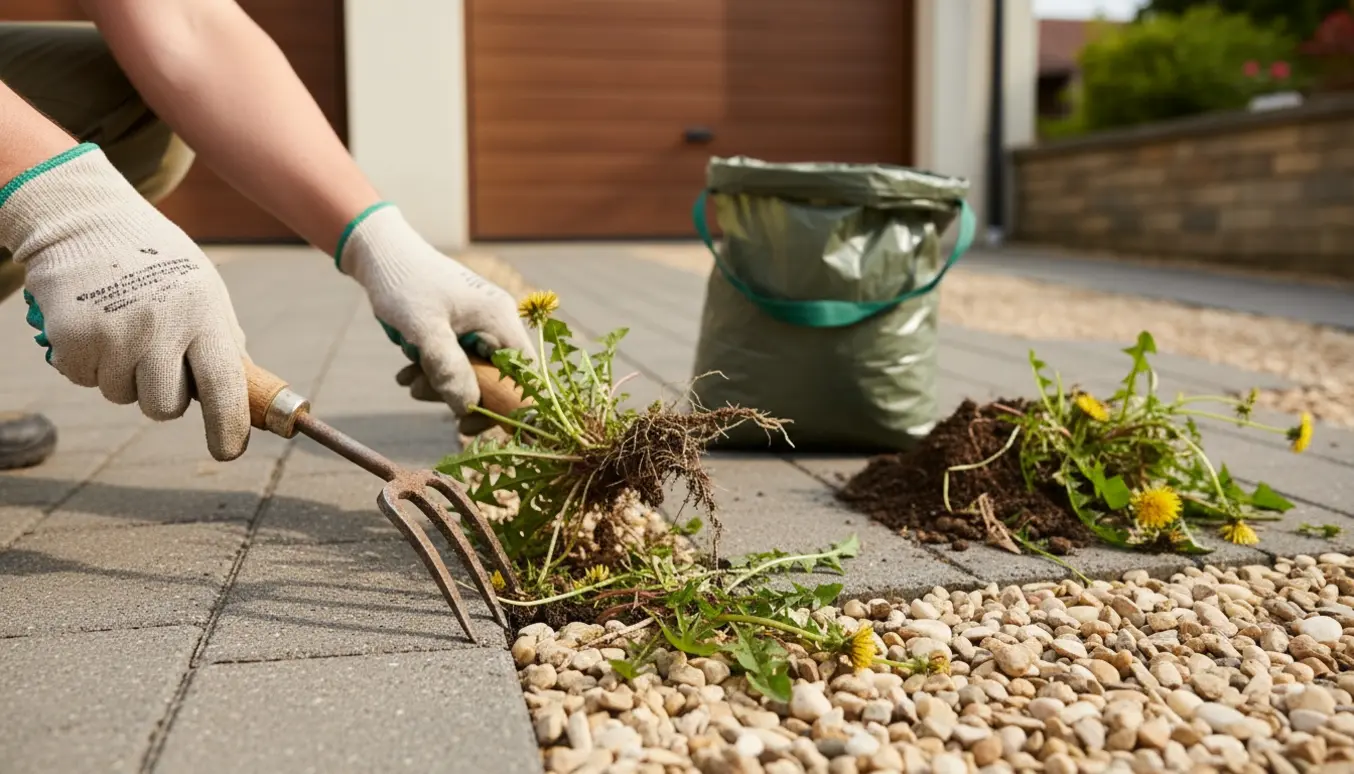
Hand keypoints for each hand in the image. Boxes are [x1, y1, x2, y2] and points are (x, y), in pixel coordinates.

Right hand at [1, 144, 250, 460]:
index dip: (228, 425)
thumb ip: (222, 340)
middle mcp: (161, 325)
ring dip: (122, 375)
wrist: (85, 220)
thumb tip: (244, 393)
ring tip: (122, 327)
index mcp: (203, 314)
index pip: (223, 384)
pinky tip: (94, 324)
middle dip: (162, 396)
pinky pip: (84, 380)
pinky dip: (87, 363)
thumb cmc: (156, 262)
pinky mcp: (71, 336)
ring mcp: (114, 332)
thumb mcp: (203, 291)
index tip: (228, 450)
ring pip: (122, 396)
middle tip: (154, 358)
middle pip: (165, 406)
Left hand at [336, 204, 534, 418]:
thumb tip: (467, 407)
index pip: (523, 373)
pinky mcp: (462, 328)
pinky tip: (408, 372)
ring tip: (407, 381)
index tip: (471, 422)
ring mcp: (480, 325)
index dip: (505, 403)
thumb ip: (447, 366)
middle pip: (496, 377)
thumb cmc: (403, 283)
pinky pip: (458, 361)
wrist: (381, 254)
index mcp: (499, 318)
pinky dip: (435, 371)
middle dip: (460, 393)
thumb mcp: (423, 327)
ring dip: (441, 384)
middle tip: (420, 394)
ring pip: (473, 372)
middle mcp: (497, 322)